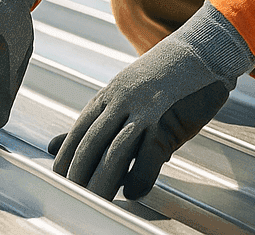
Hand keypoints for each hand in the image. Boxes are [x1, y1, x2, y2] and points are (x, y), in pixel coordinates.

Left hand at [48, 4, 252, 199]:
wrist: (203, 52)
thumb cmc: (165, 79)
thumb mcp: (124, 96)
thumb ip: (90, 123)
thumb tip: (51, 145)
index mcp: (110, 96)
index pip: (79, 131)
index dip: (67, 157)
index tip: (58, 179)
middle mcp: (122, 101)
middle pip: (91, 143)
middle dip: (78, 172)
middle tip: (71, 195)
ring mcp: (144, 110)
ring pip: (115, 152)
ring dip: (102, 180)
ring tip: (95, 201)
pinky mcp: (167, 121)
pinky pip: (148, 156)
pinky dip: (138, 178)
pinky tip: (133, 191)